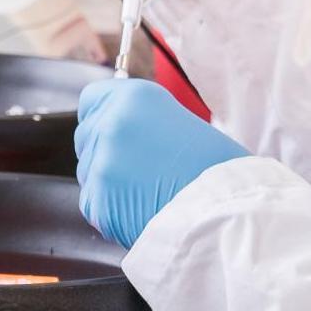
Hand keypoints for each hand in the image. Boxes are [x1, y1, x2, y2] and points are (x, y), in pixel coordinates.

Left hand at [75, 79, 247, 248]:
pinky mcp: (97, 202)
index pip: (91, 98)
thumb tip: (127, 131)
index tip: (114, 128)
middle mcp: (112, 125)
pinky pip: (94, 205)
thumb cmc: (217, 170)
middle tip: (141, 168)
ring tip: (148, 192)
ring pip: (89, 173)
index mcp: (135, 98)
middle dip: (106, 152)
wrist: (224, 212)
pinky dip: (111, 211)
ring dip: (109, 183)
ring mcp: (100, 165)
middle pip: (86, 137)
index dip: (103, 115)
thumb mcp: (182, 124)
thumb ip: (145, 122)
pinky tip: (142, 210)